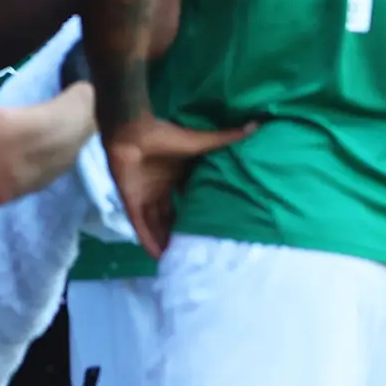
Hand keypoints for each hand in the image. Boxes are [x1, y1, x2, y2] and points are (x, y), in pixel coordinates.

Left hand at [102, 116, 254, 258]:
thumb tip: (254, 125)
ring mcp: (144, 196)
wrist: (133, 130)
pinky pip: (140, 226)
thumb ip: (225, 138)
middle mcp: (159, 188)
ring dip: (165, 242)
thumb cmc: (164, 135)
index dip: (195, 214)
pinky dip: (148, 241)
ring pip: (156, 225)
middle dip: (180, 233)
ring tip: (180, 261)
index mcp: (174, 176)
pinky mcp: (130, 201)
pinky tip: (158, 257)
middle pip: (170, 217)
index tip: (209, 227)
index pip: (186, 200)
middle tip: (196, 251)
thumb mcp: (200, 142)